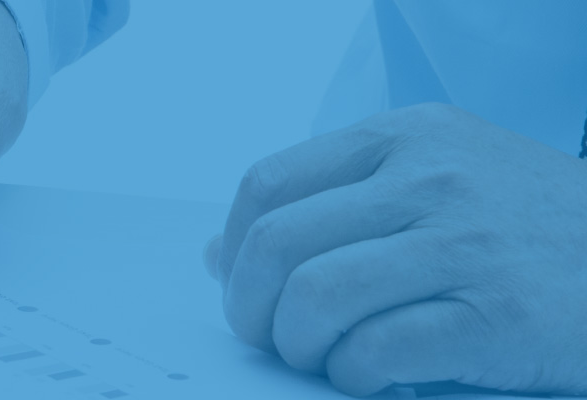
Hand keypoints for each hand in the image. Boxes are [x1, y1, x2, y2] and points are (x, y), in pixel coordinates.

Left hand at [207, 103, 586, 395]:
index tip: (244, 287)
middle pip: (279, 244)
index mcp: (410, 137)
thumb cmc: (530, 234)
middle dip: (251, 307)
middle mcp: (436, 179)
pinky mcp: (499, 316)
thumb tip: (219, 254)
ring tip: (324, 358)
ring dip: (299, 345)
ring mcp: (469, 245)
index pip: (268, 185)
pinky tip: (374, 377)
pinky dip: (355, 376)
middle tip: (270, 338)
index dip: (235, 249)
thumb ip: (335, 207)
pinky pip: (377, 351)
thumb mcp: (440, 184)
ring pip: (317, 297)